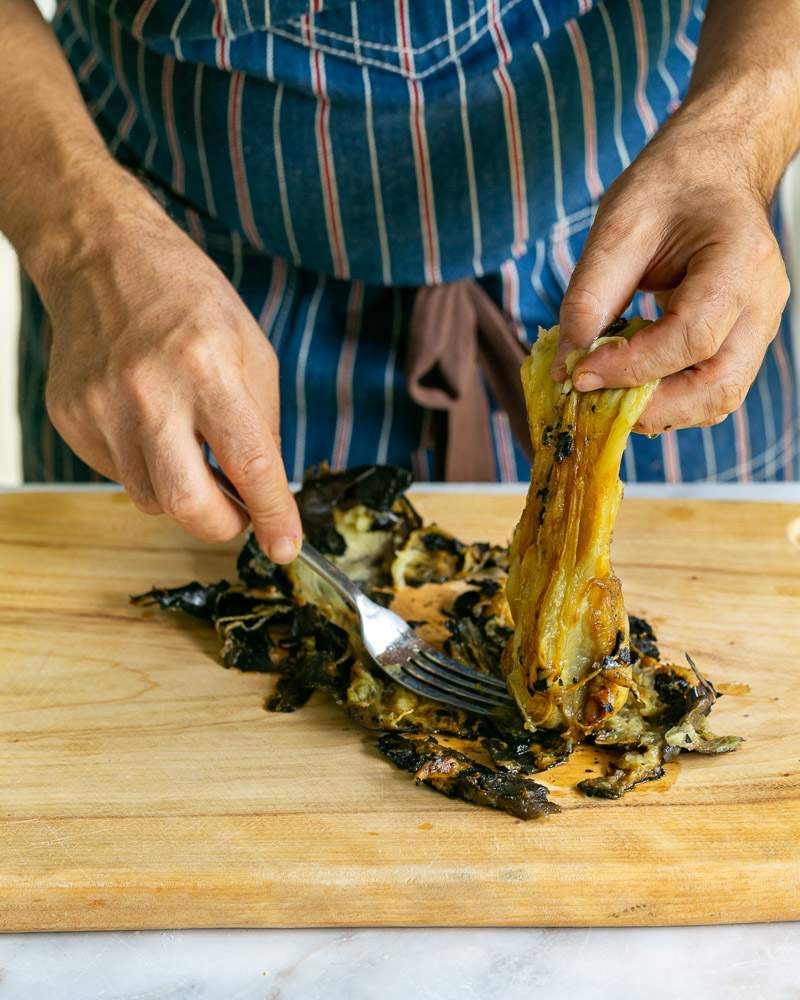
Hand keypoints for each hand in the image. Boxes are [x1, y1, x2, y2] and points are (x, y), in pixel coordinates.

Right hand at [38, 176, 300, 561]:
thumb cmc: (189, 301)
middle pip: (186, 503)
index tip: (286, 547)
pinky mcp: (70, 417)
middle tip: (239, 516)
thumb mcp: (252, 352)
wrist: (104, 258)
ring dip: (184, 494)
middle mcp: (148, 392)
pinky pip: (118, 474)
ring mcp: (100, 407)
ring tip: (191, 451)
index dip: (273, 515)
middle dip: (222, 526)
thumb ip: (262, 427)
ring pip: (149, 499)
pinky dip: (147, 467)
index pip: (248, 463)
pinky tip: (150, 426)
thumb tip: (265, 493)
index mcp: (207, 368)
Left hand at [553, 101, 790, 434]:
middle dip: (651, 407)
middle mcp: (763, 302)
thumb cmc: (668, 188)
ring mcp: (760, 327)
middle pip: (718, 386)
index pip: (692, 337)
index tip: (579, 375)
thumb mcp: (618, 227)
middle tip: (591, 402)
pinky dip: (668, 401)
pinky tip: (627, 387)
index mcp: (740, 260)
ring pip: (718, 399)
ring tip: (605, 396)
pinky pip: (710, 390)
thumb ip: (590, 298)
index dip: (632, 367)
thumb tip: (565, 367)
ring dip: (659, 411)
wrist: (712, 170)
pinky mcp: (743, 342)